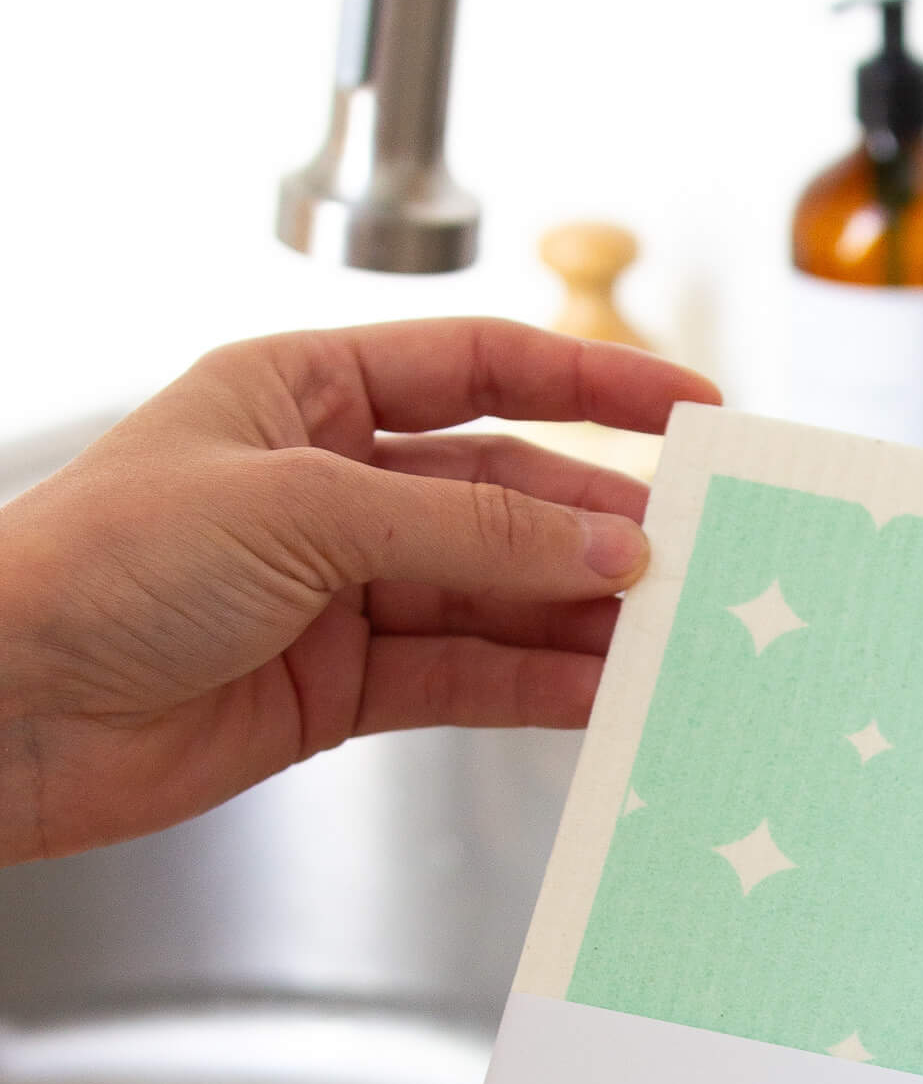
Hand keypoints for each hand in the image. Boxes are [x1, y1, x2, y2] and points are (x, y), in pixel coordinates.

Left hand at [0, 318, 716, 863]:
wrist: (6, 712)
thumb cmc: (98, 567)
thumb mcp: (302, 512)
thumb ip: (470, 530)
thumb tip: (604, 541)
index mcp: (304, 394)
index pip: (481, 371)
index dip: (592, 387)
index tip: (687, 410)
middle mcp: (332, 488)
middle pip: (505, 495)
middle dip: (598, 526)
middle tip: (693, 554)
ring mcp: (344, 593)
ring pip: (498, 597)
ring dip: (581, 617)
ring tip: (666, 636)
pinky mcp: (345, 688)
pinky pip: (468, 678)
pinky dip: (536, 686)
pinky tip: (599, 691)